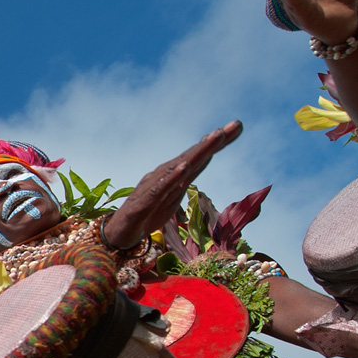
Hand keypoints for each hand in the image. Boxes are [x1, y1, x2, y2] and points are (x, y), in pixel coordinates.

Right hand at [101, 122, 241, 251]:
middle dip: (214, 141)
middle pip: (193, 156)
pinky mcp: (144, 201)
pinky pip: (160, 188)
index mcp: (174, 175)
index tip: (238, 127)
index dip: (219, 143)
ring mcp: (154, 186)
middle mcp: (165, 175)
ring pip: (179, 167)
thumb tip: (205, 159)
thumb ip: (187, 177)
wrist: (120, 232)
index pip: (200, 156)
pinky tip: (184, 167)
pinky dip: (172, 177)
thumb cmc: (147, 212)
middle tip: (235, 125)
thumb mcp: (174, 195)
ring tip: (215, 137)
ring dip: (198, 152)